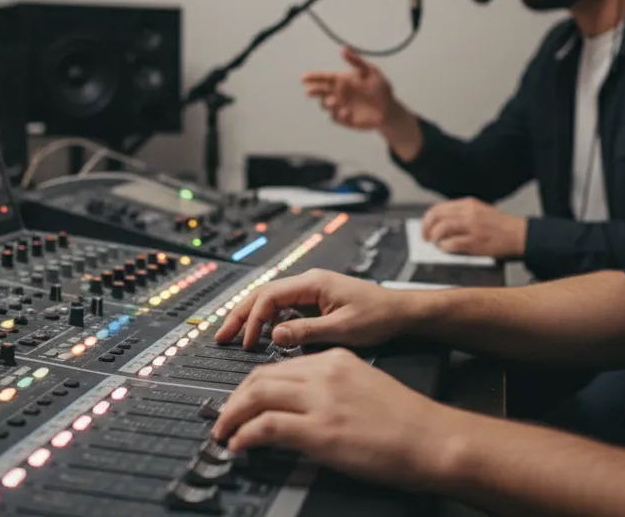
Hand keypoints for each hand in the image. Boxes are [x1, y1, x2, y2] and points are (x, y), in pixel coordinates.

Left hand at [211, 348, 458, 490]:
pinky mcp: (321, 430)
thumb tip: (302, 409)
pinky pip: (267, 426)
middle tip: (223, 418)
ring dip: (232, 415)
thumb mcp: (365, 388)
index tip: (243, 401)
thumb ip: (332, 390)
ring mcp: (322, 400)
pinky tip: (240, 445)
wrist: (434, 438)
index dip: (253, 385)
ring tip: (224, 432)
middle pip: (261, 376)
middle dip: (234, 398)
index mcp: (337, 359)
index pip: (280, 365)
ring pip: (256, 395)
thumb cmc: (409, 422)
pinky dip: (245, 435)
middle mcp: (325, 373)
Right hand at [213, 269, 410, 350]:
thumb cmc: (379, 317)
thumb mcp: (343, 329)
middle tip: (222, 336)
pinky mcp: (316, 302)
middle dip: (240, 314)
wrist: (402, 313)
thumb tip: (275, 335)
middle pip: (263, 294)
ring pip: (271, 301)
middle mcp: (309, 282)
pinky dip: (269, 320)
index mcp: (313, 283)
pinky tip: (264, 336)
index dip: (253, 319)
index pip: (269, 296)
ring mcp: (312, 292)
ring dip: (252, 317)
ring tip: (236, 337)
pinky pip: (284, 308)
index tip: (247, 342)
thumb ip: (307, 332)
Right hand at [302, 46, 400, 130]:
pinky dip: (338, 114)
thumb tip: (342, 48)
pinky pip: (336, 117)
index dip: (313, 77)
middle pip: (320, 91)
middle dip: (313, 91)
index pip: (324, 78)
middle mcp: (338, 93)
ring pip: (325, 105)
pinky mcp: (344, 119)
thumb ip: (356, 61)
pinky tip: (347, 111)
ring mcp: (340, 107)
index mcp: (342, 80)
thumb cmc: (380, 88)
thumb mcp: (371, 71)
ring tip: (334, 101)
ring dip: (327, 103)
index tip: (303, 78)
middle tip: (310, 92)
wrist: (389, 109)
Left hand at [421, 197, 526, 257]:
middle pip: (437, 216)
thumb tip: (441, 222)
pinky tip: (446, 249)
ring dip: (434, 237)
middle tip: (426, 237)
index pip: (439, 207)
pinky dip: (445, 247)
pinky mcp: (475, 241)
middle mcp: (468, 213)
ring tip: (435, 243)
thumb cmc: (500, 225)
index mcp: (468, 204)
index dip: (428, 219)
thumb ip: (461, 213)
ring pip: (442, 228)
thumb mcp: (480, 211)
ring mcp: (472, 227)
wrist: (519, 234)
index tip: (426, 227)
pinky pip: (452, 244)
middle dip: (426, 228)